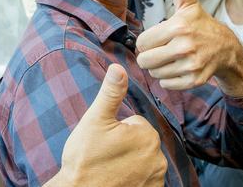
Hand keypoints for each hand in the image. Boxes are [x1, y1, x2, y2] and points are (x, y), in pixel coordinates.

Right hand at [48, 64, 166, 186]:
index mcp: (147, 135)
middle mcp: (158, 157)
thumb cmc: (84, 158)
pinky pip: (146, 177)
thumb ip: (111, 92)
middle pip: (140, 142)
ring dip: (129, 162)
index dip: (116, 131)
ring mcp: (156, 178)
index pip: (134, 123)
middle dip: (124, 146)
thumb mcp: (95, 119)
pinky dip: (134, 178)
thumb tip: (118, 67)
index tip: (103, 142)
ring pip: (142, 159)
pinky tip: (118, 180)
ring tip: (109, 168)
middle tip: (104, 155)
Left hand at [135, 0, 242, 95]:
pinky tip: (178, 67)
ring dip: (159, 67)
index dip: (146, 41)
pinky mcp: (194, 80)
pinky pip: (166, 84)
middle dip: (149, 56)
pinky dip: (168, 78)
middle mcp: (185, 47)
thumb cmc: (200, 23)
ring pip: (154, 73)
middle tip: (161, 50)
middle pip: (145, 60)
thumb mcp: (188, 2)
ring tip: (170, 57)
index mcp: (178, 26)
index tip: (157, 37)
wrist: (226, 48)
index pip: (141, 42)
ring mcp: (191, 65)